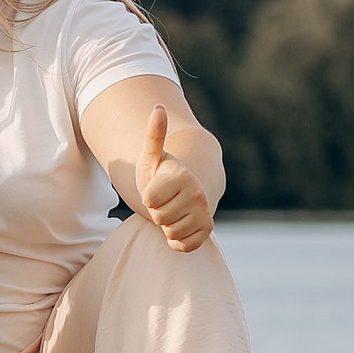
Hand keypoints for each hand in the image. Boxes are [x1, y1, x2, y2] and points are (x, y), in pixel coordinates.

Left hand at [134, 104, 212, 251]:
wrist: (185, 190)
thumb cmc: (162, 173)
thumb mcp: (152, 155)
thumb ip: (153, 134)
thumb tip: (158, 107)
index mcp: (181, 175)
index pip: (148, 199)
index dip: (147, 196)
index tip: (156, 188)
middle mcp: (197, 193)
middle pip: (158, 217)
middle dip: (157, 211)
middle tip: (165, 200)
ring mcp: (204, 213)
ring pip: (169, 231)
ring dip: (166, 224)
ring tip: (173, 210)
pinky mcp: (206, 230)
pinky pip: (181, 245)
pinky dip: (176, 239)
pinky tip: (180, 224)